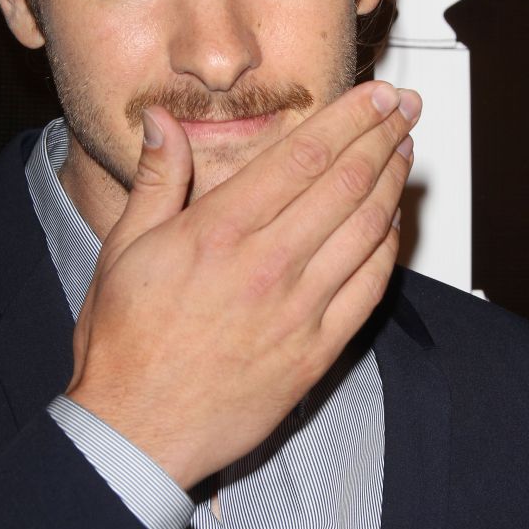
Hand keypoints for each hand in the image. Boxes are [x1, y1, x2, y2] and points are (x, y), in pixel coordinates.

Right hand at [66, 81, 420, 489]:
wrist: (137, 433)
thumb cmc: (125, 344)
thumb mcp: (123, 249)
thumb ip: (155, 179)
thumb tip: (162, 120)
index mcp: (218, 231)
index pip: (302, 155)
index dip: (347, 118)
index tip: (373, 95)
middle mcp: (266, 264)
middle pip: (345, 182)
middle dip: (382, 135)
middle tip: (404, 107)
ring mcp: (298, 309)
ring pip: (365, 228)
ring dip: (393, 181)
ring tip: (405, 150)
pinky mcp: (316, 351)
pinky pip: (369, 288)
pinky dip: (388, 247)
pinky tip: (392, 221)